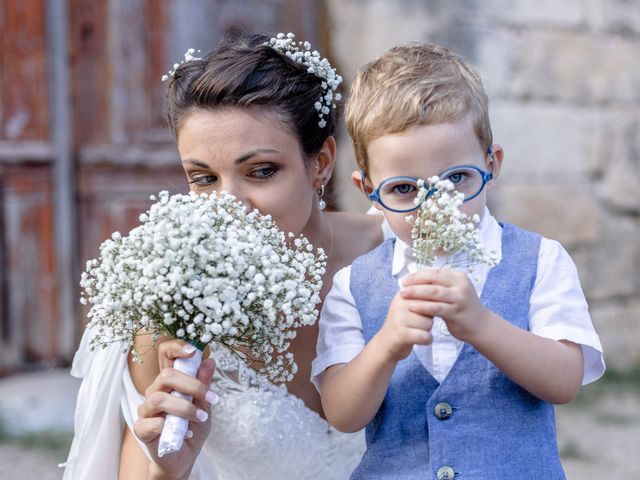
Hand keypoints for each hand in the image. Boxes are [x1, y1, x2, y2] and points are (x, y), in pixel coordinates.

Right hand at [134, 340, 216, 478]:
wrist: (184, 456)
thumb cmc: (193, 426)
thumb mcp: (204, 404)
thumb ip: (204, 384)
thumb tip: (210, 361)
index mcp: (170, 381)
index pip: (166, 354)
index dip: (176, 347)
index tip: (194, 351)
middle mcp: (155, 390)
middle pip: (166, 375)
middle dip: (193, 385)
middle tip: (211, 398)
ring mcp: (147, 409)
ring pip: (159, 398)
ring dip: (185, 407)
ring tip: (202, 417)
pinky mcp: (142, 429)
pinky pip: (152, 423)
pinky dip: (173, 427)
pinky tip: (186, 433)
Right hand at [375, 291, 433, 362]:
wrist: (385, 343)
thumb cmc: (403, 323)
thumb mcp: (409, 305)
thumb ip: (423, 297)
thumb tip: (442, 293)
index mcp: (403, 294)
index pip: (428, 294)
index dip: (431, 306)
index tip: (423, 313)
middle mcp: (399, 304)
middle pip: (430, 310)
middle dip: (427, 319)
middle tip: (415, 324)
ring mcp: (400, 319)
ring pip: (429, 324)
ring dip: (426, 330)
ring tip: (414, 330)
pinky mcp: (402, 334)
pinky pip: (425, 336)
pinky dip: (426, 340)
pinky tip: (418, 339)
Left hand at [400, 268, 488, 343]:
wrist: (481, 325)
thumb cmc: (462, 307)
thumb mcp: (454, 291)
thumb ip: (439, 285)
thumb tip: (416, 279)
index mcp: (459, 277)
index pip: (435, 272)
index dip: (418, 275)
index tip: (406, 279)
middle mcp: (461, 285)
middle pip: (433, 280)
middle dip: (415, 282)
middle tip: (402, 286)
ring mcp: (460, 298)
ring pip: (434, 293)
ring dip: (416, 293)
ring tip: (403, 295)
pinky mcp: (456, 312)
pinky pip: (436, 308)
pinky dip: (423, 306)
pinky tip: (413, 307)